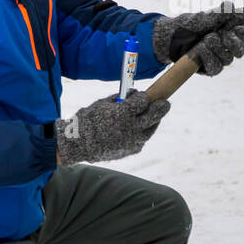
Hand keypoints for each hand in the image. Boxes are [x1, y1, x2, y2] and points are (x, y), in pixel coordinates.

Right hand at [55, 90, 169, 164]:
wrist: (78, 144)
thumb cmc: (88, 121)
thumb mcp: (102, 104)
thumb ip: (119, 98)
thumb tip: (133, 93)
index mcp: (122, 114)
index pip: (142, 101)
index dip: (143, 96)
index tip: (143, 95)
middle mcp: (130, 128)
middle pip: (154, 115)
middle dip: (161, 107)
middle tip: (165, 102)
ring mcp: (132, 141)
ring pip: (151, 129)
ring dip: (154, 121)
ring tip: (153, 115)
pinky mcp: (132, 150)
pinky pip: (142, 139)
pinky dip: (142, 133)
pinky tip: (140, 128)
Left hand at [153, 3, 243, 75]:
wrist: (170, 37)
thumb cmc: (188, 25)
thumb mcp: (202, 17)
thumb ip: (219, 14)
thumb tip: (236, 9)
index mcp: (230, 31)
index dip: (243, 31)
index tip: (236, 27)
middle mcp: (227, 46)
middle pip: (241, 49)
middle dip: (233, 43)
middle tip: (223, 35)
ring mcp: (219, 58)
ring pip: (228, 58)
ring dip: (216, 48)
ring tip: (205, 40)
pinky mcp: (210, 68)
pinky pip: (216, 67)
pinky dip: (208, 57)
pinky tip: (200, 50)